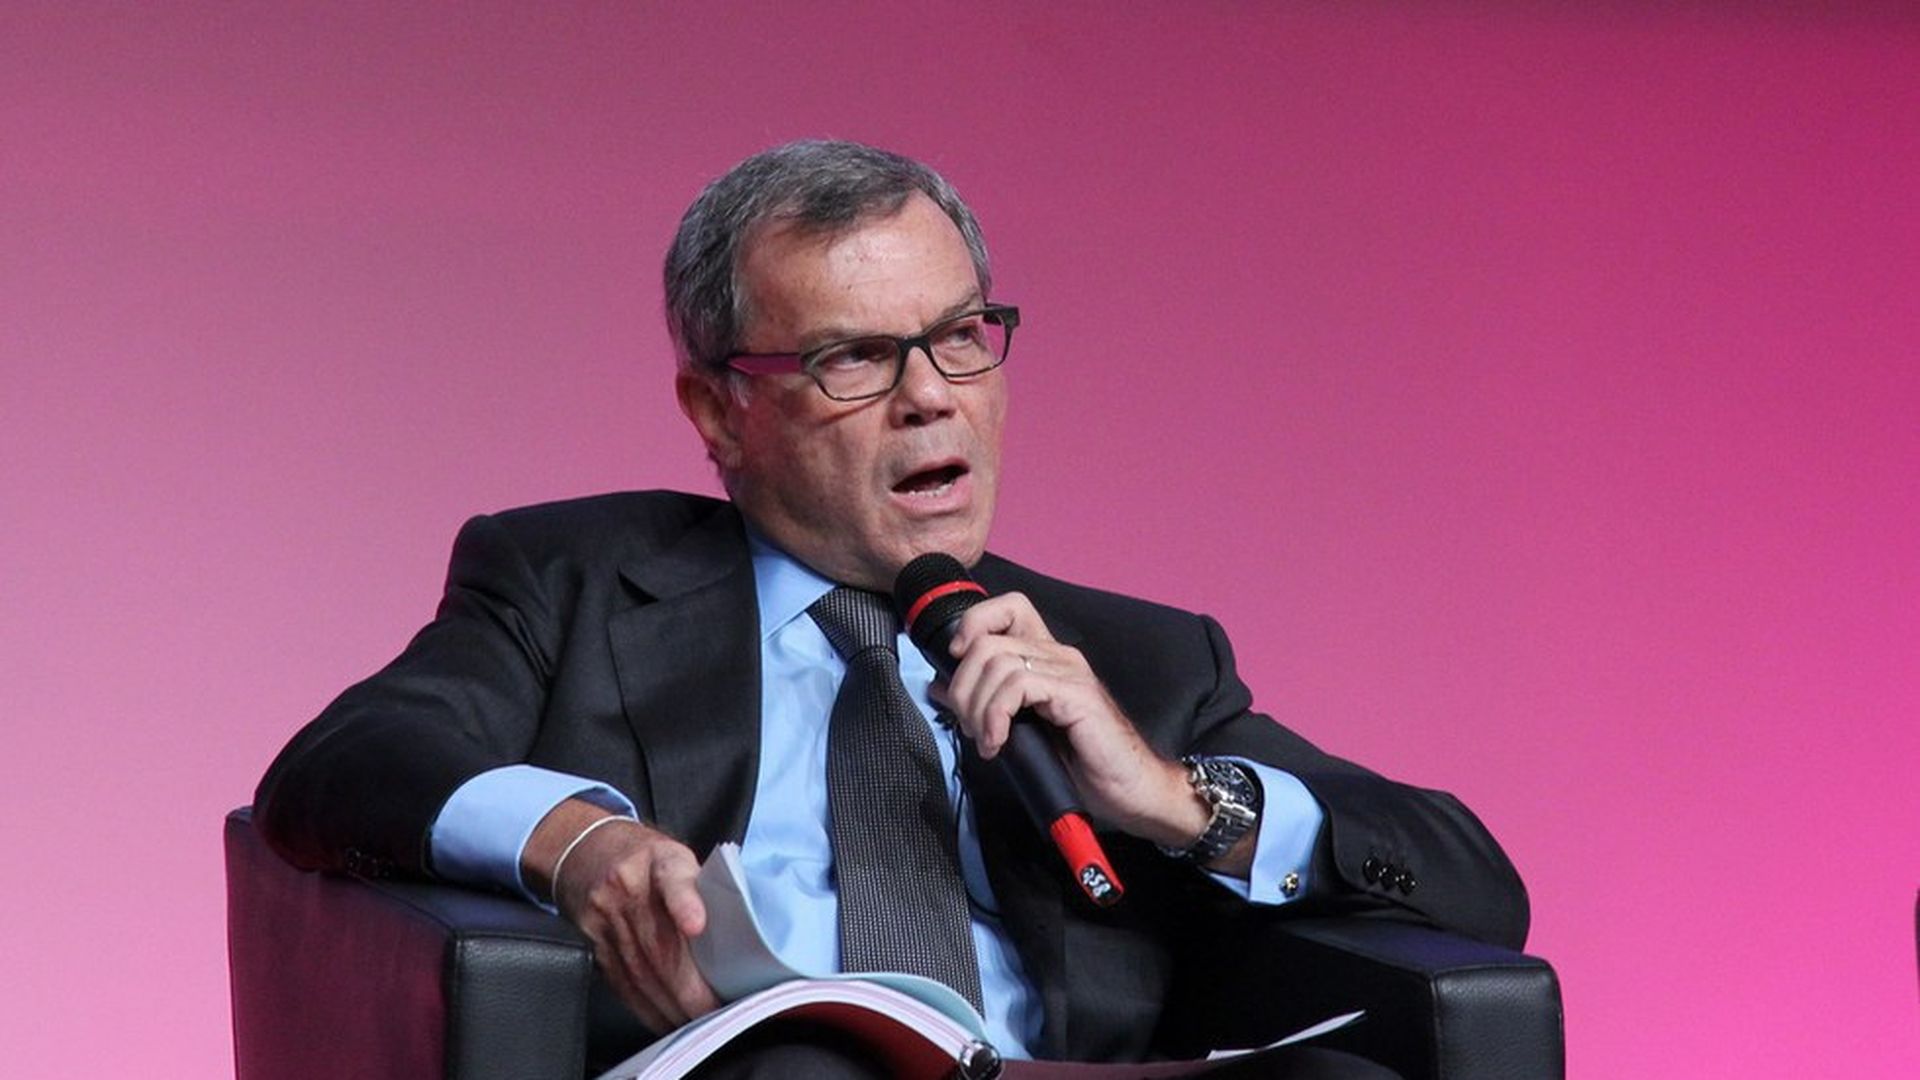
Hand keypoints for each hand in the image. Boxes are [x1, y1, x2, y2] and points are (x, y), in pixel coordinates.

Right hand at [527, 801, 719, 1032]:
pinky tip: (662, 1019)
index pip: (673, 879)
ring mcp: (605, 914)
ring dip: (669, 1005)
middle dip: (688, 987)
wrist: (585, 848)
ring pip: (639, 970)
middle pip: (658, 943)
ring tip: (694, 1022)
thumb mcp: (676, 856)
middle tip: (713, 1012)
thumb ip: (701, 889)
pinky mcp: (591, 940)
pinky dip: (645, 1006)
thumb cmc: (645, 858)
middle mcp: (628, 885)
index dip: (685, 902)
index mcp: (659, 859)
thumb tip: (739, 937)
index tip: (696, 926)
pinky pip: (620, 980)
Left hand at [932, 593, 1209, 850]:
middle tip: (971, 726)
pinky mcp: (1077, 695)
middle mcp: (1059, 655)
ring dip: (978, 707)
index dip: (974, 623)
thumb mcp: (1021, 730)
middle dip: (963, 687)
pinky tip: (999, 743)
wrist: (1131, 791)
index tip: (958, 661)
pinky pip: (1018, 686)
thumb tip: (938, 686)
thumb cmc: (1083, 764)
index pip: (1009, 607)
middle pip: (987, 640)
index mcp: (1048, 657)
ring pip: (997, 662)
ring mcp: (1070, 672)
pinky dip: (996, 715)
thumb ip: (984, 702)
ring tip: (987, 740)